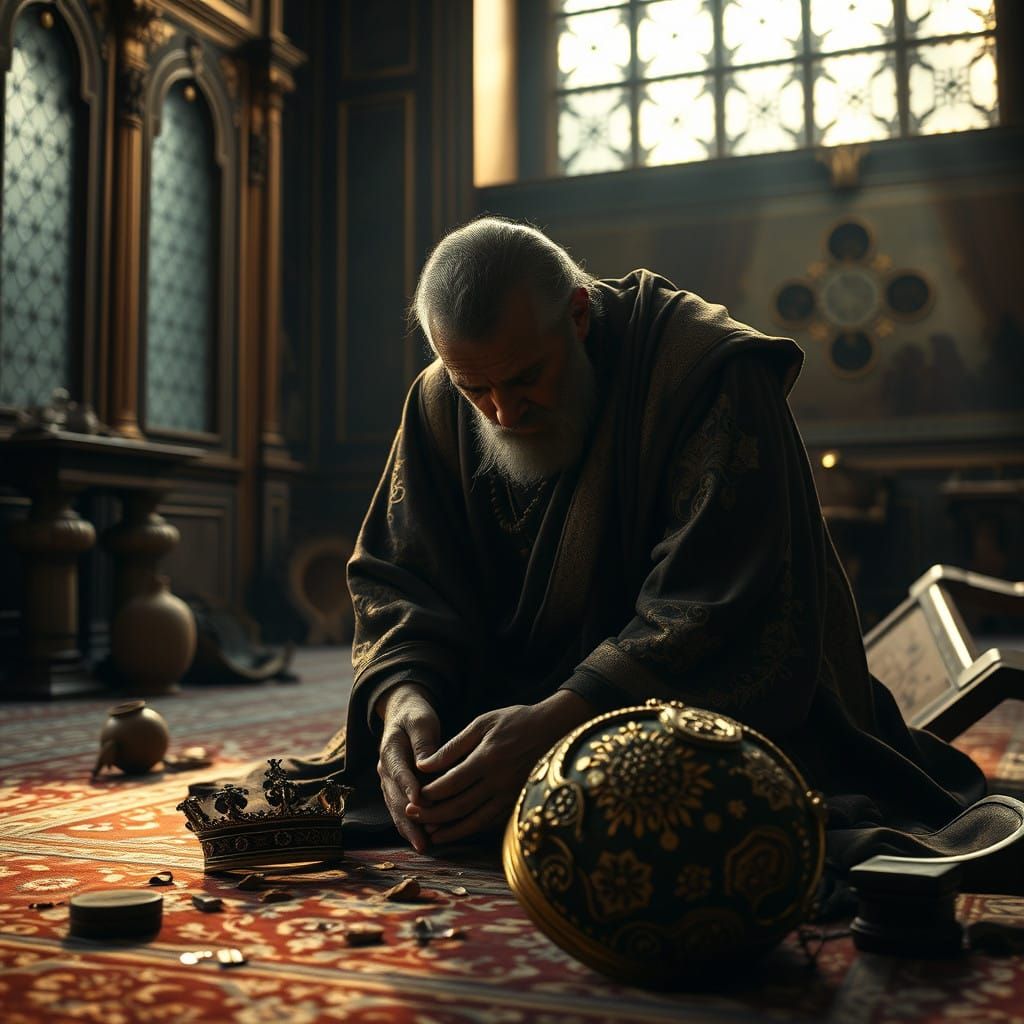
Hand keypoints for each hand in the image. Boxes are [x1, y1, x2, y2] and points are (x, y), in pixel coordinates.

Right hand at [376, 683, 439, 852]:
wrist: (403, 715)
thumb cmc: (416, 717)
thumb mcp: (421, 721)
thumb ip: (423, 742)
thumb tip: (425, 765)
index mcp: (389, 751)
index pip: (399, 772)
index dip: (408, 787)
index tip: (420, 802)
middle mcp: (385, 771)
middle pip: (395, 798)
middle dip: (409, 819)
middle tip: (423, 839)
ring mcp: (388, 783)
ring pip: (396, 809)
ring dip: (409, 829)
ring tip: (424, 846)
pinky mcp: (396, 791)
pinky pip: (401, 811)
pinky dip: (411, 826)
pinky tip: (425, 841)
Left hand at [409, 690, 592, 844]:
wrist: (555, 728)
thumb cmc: (516, 721)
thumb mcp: (482, 723)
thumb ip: (453, 747)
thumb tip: (424, 765)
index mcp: (487, 759)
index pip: (451, 784)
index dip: (429, 793)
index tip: (413, 797)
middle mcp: (499, 782)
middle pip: (458, 806)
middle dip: (432, 814)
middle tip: (412, 817)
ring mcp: (510, 795)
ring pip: (474, 820)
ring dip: (449, 829)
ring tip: (429, 833)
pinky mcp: (517, 802)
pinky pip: (490, 822)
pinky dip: (470, 829)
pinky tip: (455, 831)